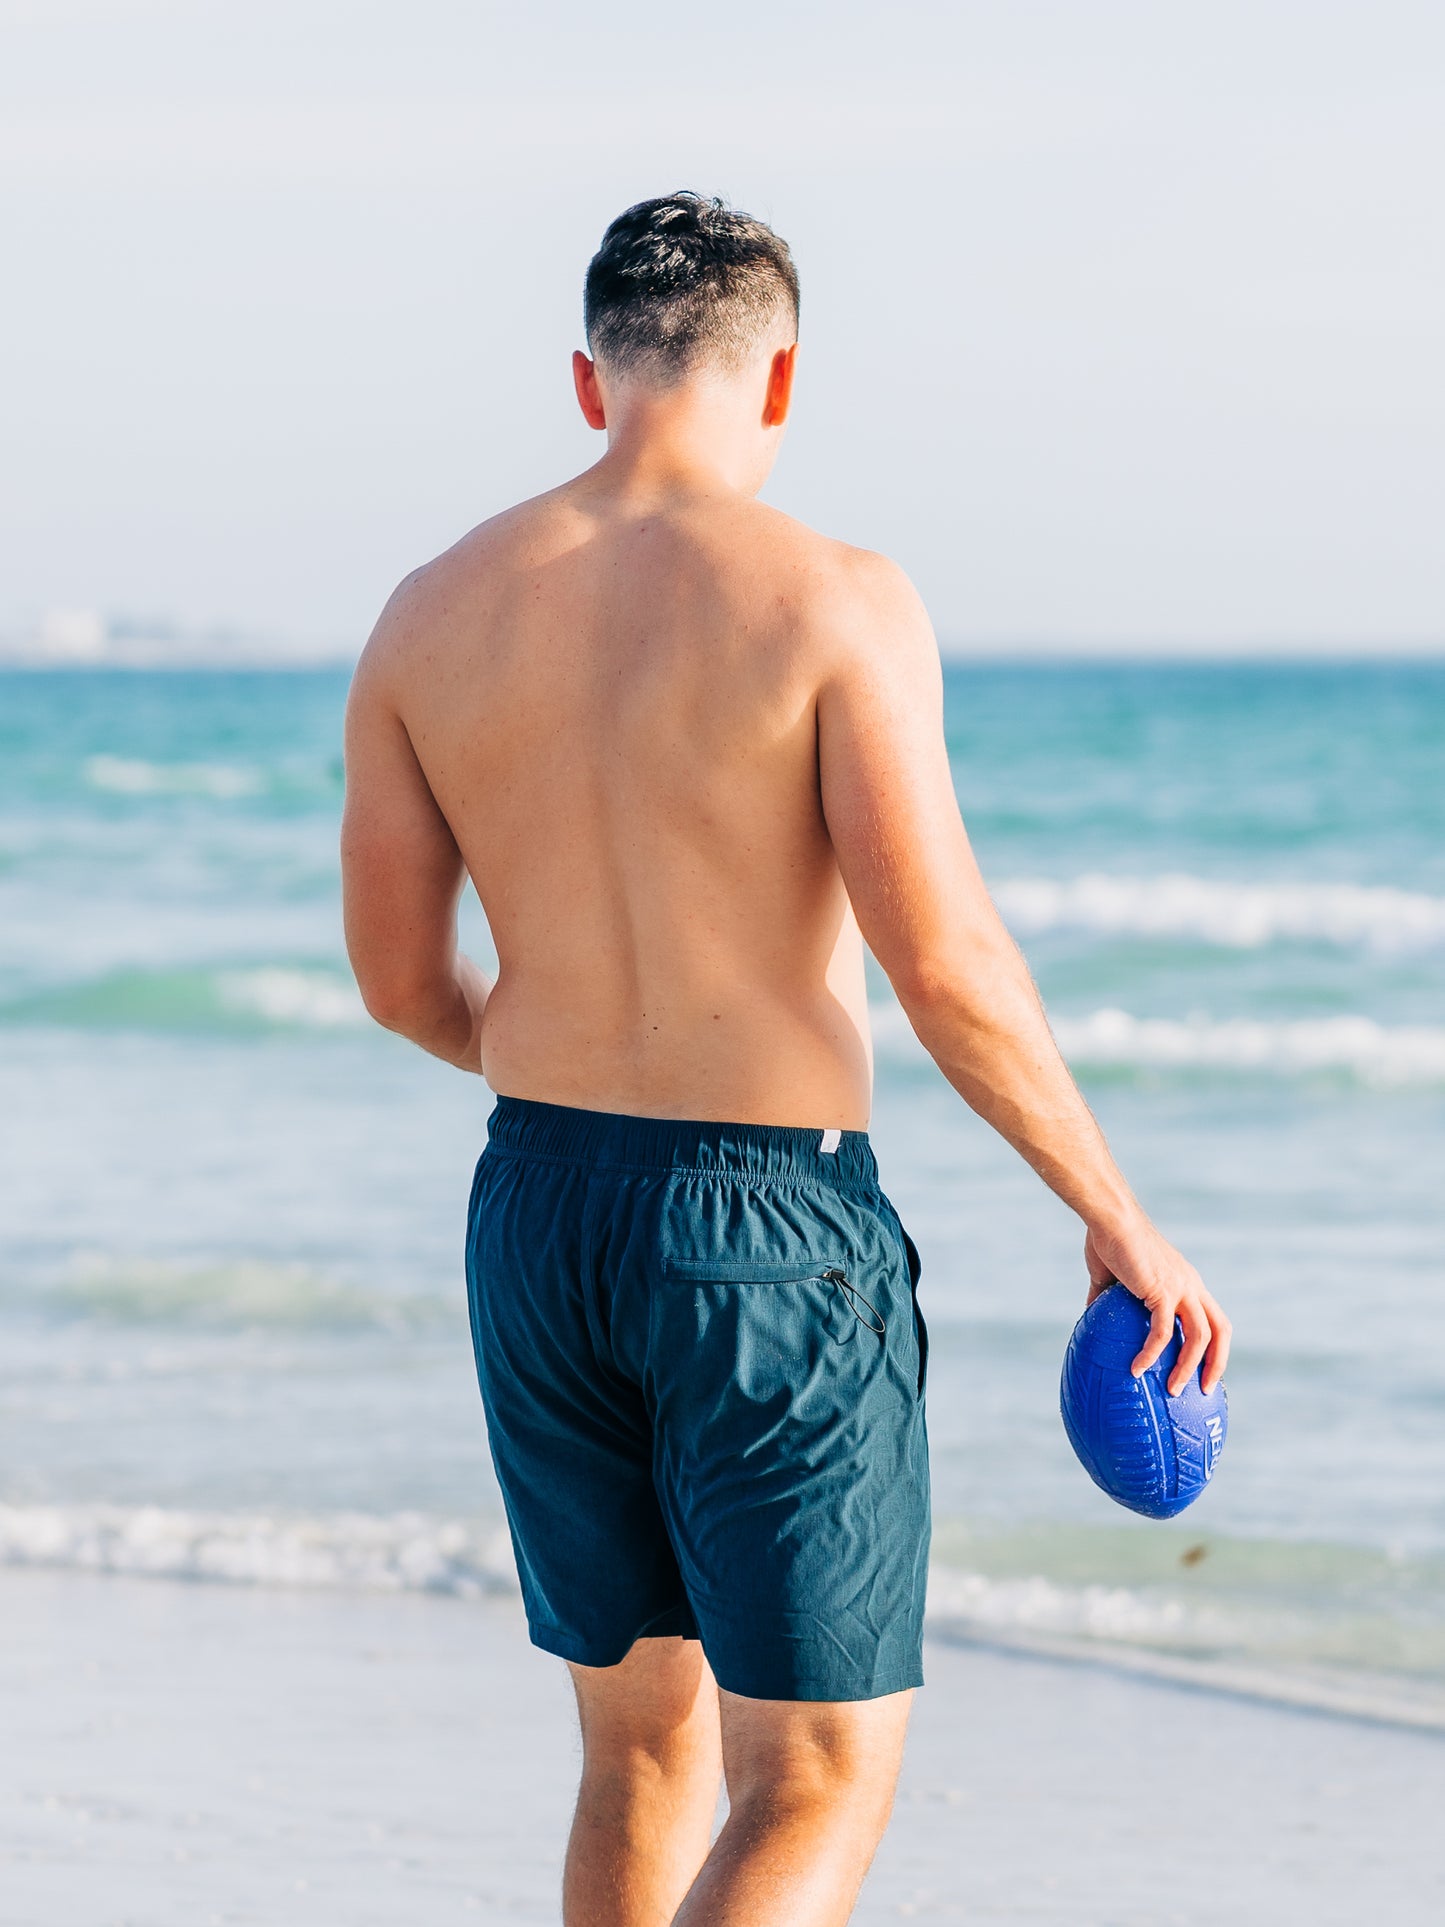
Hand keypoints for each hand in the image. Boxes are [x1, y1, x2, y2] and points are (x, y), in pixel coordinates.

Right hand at [1084, 1217, 1230, 1396]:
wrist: (1109, 1219)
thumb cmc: (1108, 1239)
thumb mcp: (1110, 1275)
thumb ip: (1106, 1296)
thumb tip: (1090, 1316)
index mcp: (1186, 1282)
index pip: (1213, 1318)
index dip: (1213, 1346)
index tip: (1202, 1370)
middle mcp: (1191, 1286)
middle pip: (1221, 1330)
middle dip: (1217, 1362)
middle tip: (1203, 1389)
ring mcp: (1181, 1288)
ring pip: (1201, 1336)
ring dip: (1189, 1367)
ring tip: (1173, 1390)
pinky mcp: (1162, 1291)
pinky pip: (1162, 1332)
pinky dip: (1151, 1354)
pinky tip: (1136, 1369)